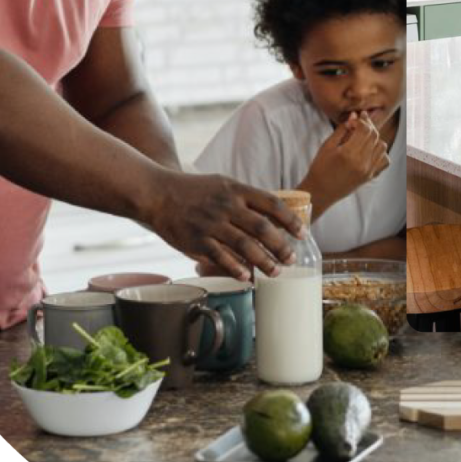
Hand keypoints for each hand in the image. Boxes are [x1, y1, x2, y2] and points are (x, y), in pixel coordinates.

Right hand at [145, 171, 302, 279]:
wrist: (158, 193)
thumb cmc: (194, 190)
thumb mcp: (223, 184)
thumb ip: (247, 199)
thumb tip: (273, 217)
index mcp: (236, 190)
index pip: (271, 204)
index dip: (290, 220)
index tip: (302, 233)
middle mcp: (226, 206)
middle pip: (262, 228)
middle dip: (281, 246)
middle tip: (292, 259)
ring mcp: (211, 224)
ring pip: (245, 246)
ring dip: (264, 261)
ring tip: (276, 272)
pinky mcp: (196, 241)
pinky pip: (220, 257)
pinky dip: (236, 268)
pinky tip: (247, 277)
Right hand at [300, 112, 389, 214]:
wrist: (320, 192)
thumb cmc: (320, 168)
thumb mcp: (327, 146)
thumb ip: (342, 130)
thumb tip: (354, 116)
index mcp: (349, 153)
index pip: (365, 129)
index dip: (363, 119)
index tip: (359, 115)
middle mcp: (362, 162)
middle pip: (374, 136)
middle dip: (369, 126)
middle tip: (361, 122)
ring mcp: (368, 171)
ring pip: (382, 146)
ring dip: (375, 138)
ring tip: (364, 137)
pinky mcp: (370, 177)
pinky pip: (385, 161)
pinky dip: (381, 152)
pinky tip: (370, 150)